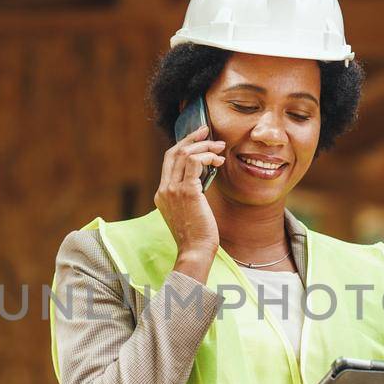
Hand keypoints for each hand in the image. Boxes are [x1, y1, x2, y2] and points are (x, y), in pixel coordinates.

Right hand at [156, 121, 224, 266]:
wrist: (195, 251)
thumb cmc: (197, 236)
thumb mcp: (188, 212)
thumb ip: (190, 194)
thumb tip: (203, 178)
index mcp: (162, 194)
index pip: (169, 161)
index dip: (184, 146)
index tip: (199, 139)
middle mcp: (164, 189)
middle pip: (173, 152)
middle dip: (192, 138)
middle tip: (208, 132)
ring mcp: (172, 190)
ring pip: (184, 154)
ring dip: (205, 147)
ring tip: (221, 149)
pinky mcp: (186, 192)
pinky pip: (195, 162)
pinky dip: (207, 156)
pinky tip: (218, 162)